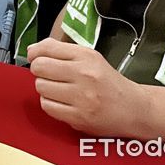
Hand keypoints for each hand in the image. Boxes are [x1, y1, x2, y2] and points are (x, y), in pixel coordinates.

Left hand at [28, 38, 149, 137]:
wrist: (133, 108)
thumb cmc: (108, 82)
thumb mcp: (90, 57)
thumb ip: (61, 51)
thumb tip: (32, 51)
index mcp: (86, 56)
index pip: (48, 48)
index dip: (35, 53)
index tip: (35, 57)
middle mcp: (84, 74)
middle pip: (40, 67)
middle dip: (39, 71)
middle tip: (48, 75)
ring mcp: (81, 97)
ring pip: (41, 87)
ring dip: (45, 88)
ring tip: (58, 89)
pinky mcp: (78, 117)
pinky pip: (47, 106)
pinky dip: (50, 104)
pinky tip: (61, 102)